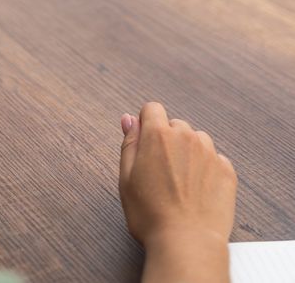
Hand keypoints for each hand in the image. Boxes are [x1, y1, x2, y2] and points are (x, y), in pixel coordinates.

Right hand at [119, 103, 236, 260]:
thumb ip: (129, 143)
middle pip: (175, 125)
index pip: (152, 109)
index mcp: (158, 135)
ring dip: (189, 153)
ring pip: (196, 140)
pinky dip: (207, 170)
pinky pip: (215, 159)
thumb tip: (129, 119)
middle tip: (162, 172)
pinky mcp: (226, 170)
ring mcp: (209, 153)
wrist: (187, 244)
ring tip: (181, 184)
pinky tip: (198, 191)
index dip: (146, 124)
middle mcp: (186, 136)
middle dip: (168, 141)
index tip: (145, 143)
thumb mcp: (127, 177)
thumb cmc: (152, 215)